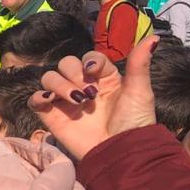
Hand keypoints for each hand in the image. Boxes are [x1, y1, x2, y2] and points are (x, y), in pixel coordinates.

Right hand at [28, 36, 158, 159]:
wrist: (120, 152)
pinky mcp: (52, 116)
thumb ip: (139, 64)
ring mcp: (65, 101)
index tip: (93, 71)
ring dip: (59, 85)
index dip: (88, 61)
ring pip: (49, 77)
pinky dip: (39, 97)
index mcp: (103, 78)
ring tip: (77, 101)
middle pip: (65, 63)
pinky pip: (35, 99)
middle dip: (73, 73)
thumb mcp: (139, 92)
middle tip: (88, 93)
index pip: (88, 57)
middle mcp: (82, 86)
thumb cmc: (133, 123)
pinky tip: (51, 102)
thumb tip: (154, 37)